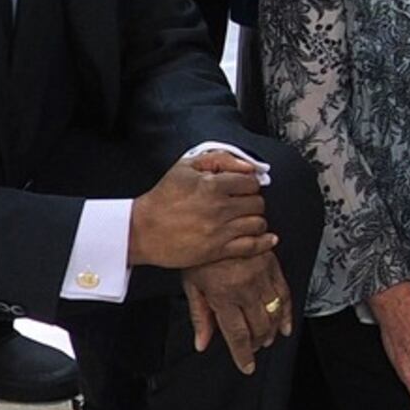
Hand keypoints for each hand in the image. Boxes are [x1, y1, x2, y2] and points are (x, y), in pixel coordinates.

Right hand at [130, 149, 272, 271]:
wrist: (141, 230)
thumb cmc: (162, 197)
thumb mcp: (186, 167)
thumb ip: (220, 159)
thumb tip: (248, 165)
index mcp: (213, 185)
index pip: (251, 182)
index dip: (249, 184)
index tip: (244, 188)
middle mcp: (220, 208)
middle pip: (257, 203)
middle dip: (253, 201)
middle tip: (244, 203)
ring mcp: (220, 231)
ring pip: (257, 223)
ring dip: (256, 220)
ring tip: (247, 219)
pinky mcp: (216, 250)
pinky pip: (251, 246)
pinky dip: (263, 242)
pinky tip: (268, 239)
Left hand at [184, 248, 292, 374]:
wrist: (213, 220)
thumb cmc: (198, 254)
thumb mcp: (191, 285)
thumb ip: (200, 316)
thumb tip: (202, 344)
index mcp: (223, 295)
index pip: (237, 335)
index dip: (243, 355)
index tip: (247, 367)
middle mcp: (245, 288)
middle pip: (259, 326)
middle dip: (257, 343)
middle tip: (253, 349)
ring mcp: (262, 276)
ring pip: (274, 312)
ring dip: (272, 330)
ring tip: (267, 338)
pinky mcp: (272, 265)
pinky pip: (285, 292)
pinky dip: (287, 311)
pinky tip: (286, 324)